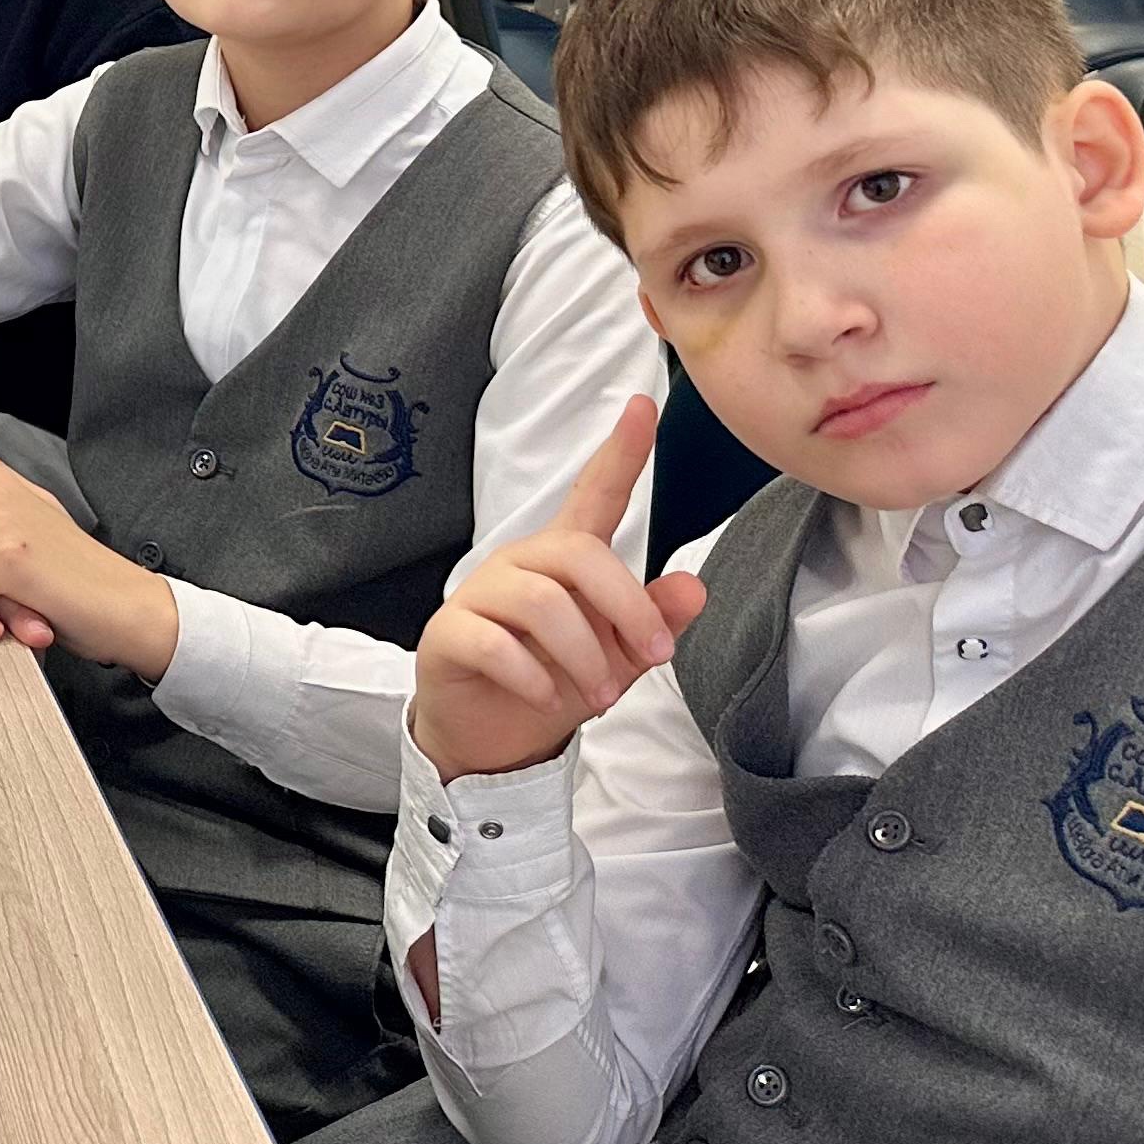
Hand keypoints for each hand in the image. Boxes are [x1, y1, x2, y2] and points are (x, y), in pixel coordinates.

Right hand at [406, 399, 694, 782]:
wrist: (490, 736)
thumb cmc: (556, 680)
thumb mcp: (619, 656)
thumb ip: (653, 620)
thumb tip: (693, 587)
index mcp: (564, 559)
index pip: (595, 493)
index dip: (621, 452)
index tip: (645, 406)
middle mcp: (521, 564)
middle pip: (579, 554)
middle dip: (627, 607)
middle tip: (652, 658)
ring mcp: (480, 595)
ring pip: (541, 603)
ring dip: (585, 656)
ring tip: (602, 695)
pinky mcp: (450, 634)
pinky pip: (495, 643)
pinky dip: (533, 676)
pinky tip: (546, 696)